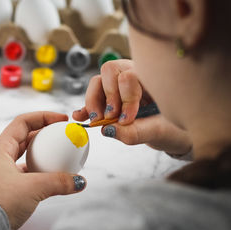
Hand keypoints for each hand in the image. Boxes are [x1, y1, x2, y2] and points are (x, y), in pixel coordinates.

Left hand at [0, 112, 86, 229]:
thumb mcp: (33, 188)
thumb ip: (59, 182)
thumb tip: (79, 181)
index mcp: (0, 149)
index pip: (23, 123)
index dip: (43, 117)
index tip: (61, 120)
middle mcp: (0, 158)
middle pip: (26, 137)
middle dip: (46, 134)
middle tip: (64, 136)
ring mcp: (3, 173)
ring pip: (26, 156)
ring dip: (44, 154)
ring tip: (61, 156)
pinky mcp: (8, 187)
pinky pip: (27, 172)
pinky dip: (41, 172)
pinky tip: (52, 178)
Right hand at [73, 59, 191, 154]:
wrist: (174, 133)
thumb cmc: (174, 128)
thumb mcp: (160, 132)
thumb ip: (136, 132)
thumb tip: (108, 129)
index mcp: (150, 77)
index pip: (130, 76)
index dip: (125, 98)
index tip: (127, 119)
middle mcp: (133, 75)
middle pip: (109, 70)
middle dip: (107, 95)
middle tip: (111, 117)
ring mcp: (119, 85)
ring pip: (97, 81)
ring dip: (93, 101)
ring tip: (97, 120)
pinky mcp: (109, 99)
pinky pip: (93, 97)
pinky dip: (85, 108)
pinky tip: (80, 117)